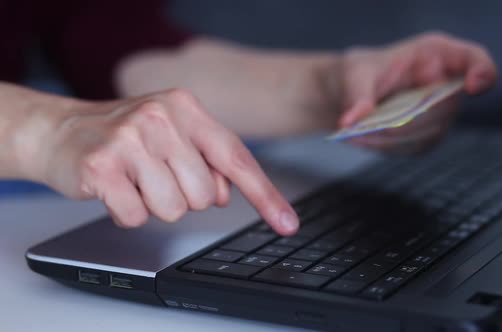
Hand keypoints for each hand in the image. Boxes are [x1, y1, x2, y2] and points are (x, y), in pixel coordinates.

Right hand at [29, 89, 298, 234]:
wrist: (60, 129)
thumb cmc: (124, 135)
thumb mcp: (173, 134)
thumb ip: (208, 160)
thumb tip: (226, 193)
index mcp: (186, 107)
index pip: (236, 157)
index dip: (265, 195)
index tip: (286, 223)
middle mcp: (161, 118)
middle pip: (205, 195)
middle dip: (184, 197)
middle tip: (156, 176)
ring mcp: (129, 140)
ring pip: (173, 209)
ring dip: (154, 204)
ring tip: (135, 179)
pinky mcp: (101, 166)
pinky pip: (136, 217)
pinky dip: (127, 212)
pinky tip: (115, 187)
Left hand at [336, 31, 497, 151]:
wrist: (353, 91)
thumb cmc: (361, 71)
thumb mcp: (355, 72)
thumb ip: (358, 95)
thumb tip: (352, 122)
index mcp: (436, 53)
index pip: (475, 61)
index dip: (482, 72)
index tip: (472, 86)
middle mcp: (445, 85)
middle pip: (446, 107)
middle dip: (409, 119)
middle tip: (373, 125)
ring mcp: (440, 114)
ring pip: (429, 132)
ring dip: (393, 137)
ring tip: (357, 135)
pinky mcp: (427, 137)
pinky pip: (413, 147)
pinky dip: (387, 147)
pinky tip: (362, 140)